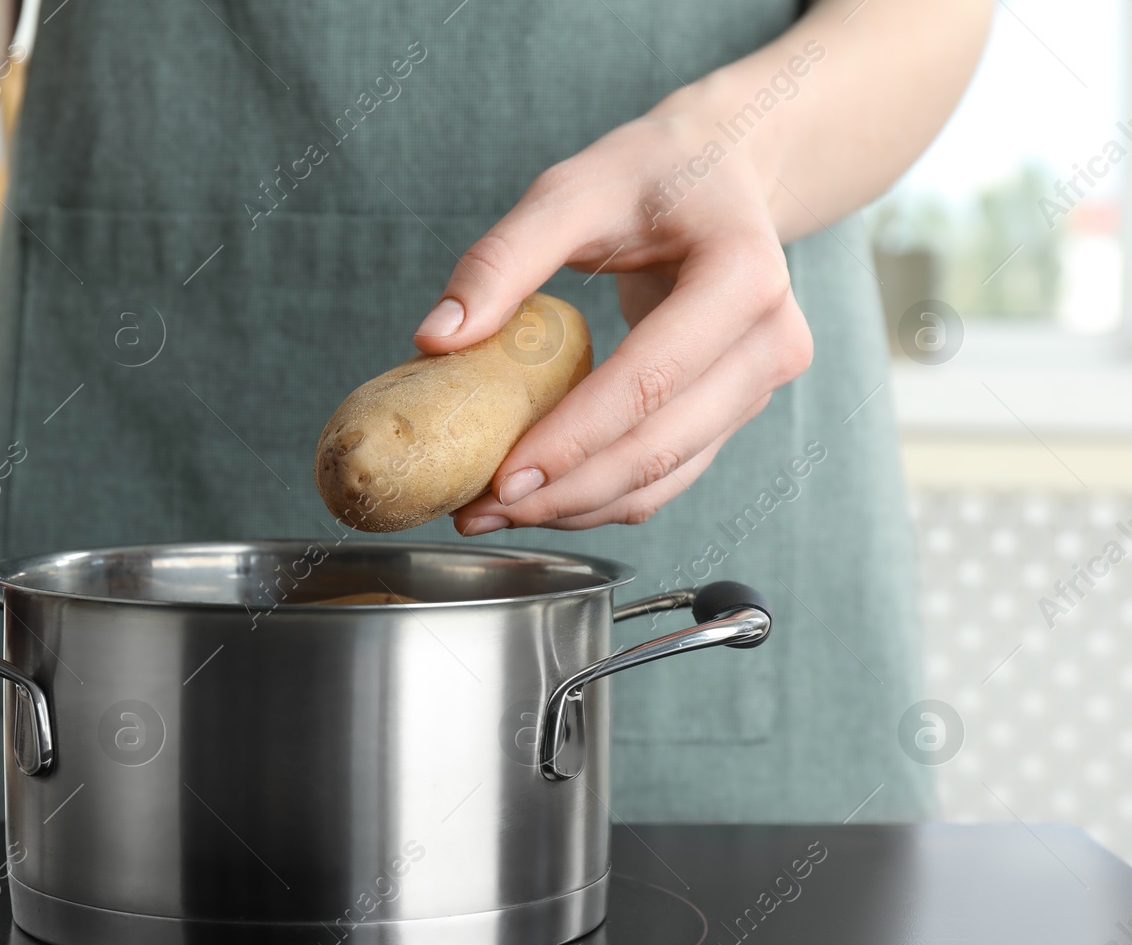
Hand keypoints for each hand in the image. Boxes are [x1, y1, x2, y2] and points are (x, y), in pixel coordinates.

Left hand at [412, 106, 813, 533]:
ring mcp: (760, 384)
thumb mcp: (571, 189)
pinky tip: (537, 500)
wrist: (725, 170)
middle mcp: (770, 340)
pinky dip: (601, 499)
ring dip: (576, 508)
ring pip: (666, 476)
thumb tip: (435, 338)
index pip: (649, 379)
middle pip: (659, 445)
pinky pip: (668, 475)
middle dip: (564, 492)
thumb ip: (502, 259)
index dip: (574, 439)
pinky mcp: (736, 411)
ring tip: (490, 514)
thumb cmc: (649, 174)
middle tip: (477, 510)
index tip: (501, 477)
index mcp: (743, 276)